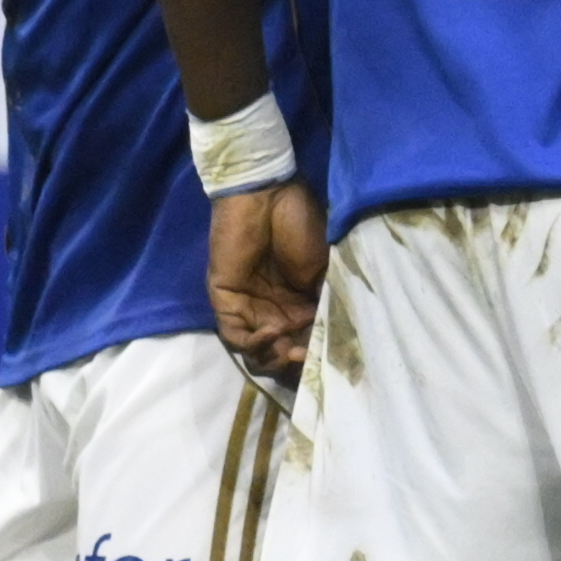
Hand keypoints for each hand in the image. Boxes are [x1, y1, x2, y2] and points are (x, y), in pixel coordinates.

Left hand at [207, 182, 327, 382]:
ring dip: (276, 358)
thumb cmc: (300, 225)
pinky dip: (255, 344)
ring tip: (292, 350)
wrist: (266, 196)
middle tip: (309, 357)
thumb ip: (325, 302)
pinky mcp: (226, 304)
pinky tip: (273, 332)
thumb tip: (333, 336)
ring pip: (260, 353)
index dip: (319, 354)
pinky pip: (237, 337)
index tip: (332, 358)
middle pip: (284, 354)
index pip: (309, 341)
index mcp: (301, 305)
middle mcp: (276, 312)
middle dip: (297, 363)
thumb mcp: (324, 268)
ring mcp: (250, 310)